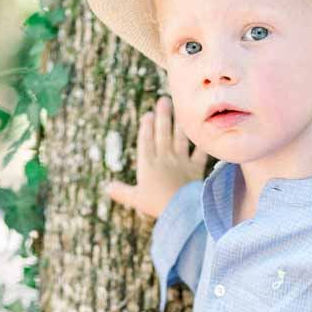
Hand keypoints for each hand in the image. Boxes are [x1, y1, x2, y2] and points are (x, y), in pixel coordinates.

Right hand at [106, 95, 207, 219]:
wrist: (182, 210)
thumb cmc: (156, 206)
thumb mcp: (136, 199)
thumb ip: (122, 192)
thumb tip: (107, 187)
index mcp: (148, 164)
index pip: (146, 141)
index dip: (147, 127)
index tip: (148, 115)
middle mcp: (164, 158)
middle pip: (163, 134)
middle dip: (163, 116)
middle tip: (163, 101)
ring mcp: (181, 162)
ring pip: (180, 138)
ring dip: (180, 124)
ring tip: (181, 110)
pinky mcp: (195, 169)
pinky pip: (200, 153)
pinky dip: (202, 144)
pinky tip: (205, 133)